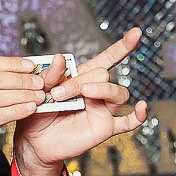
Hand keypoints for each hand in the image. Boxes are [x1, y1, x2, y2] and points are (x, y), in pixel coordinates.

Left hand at [13, 27, 147, 168]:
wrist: (34, 142)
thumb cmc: (37, 114)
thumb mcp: (39, 90)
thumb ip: (50, 75)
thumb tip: (60, 57)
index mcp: (83, 78)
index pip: (106, 59)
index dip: (122, 46)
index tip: (135, 33)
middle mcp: (97, 91)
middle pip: (103, 75)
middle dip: (80, 81)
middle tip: (58, 94)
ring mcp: (103, 109)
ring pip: (118, 92)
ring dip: (101, 90)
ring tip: (82, 94)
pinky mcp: (105, 127)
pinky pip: (128, 122)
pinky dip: (138, 116)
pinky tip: (142, 108)